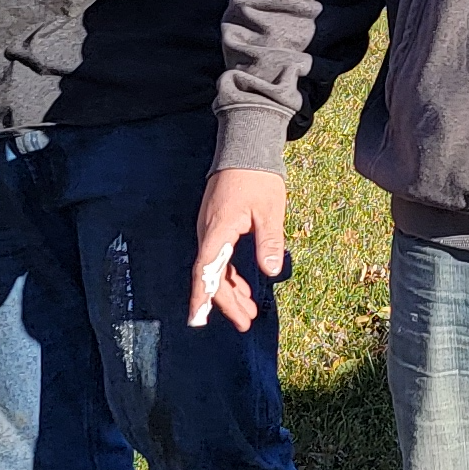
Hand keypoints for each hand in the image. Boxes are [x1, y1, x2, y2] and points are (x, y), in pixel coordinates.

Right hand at [189, 168, 288, 330]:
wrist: (245, 146)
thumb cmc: (258, 178)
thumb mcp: (270, 210)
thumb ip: (269, 241)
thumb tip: (271, 272)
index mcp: (219, 229)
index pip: (206, 270)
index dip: (201, 296)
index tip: (197, 320)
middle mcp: (208, 231)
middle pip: (210, 274)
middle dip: (226, 302)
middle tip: (246, 323)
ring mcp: (210, 227)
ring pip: (214, 268)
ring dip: (229, 291)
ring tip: (249, 312)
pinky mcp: (216, 224)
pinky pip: (218, 257)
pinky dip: (229, 275)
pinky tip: (243, 287)